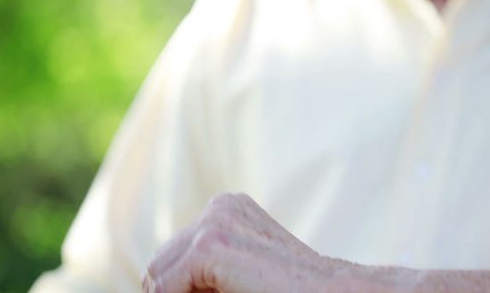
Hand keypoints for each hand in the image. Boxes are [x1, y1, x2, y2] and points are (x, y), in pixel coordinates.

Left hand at [142, 193, 343, 292]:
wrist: (332, 292)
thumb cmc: (291, 290)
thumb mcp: (244, 269)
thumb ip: (211, 269)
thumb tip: (159, 285)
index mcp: (227, 209)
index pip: (175, 254)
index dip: (184, 288)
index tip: (217, 292)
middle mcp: (218, 206)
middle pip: (161, 262)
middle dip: (178, 291)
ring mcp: (213, 222)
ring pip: (157, 276)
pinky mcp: (210, 245)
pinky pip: (164, 287)